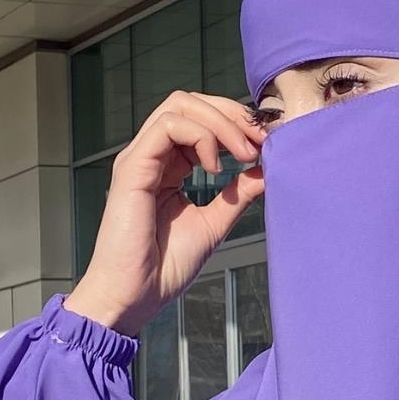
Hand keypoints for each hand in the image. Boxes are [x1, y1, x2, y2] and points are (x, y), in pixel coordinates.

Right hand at [65, 91, 267, 336]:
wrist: (134, 296)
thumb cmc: (164, 268)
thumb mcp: (213, 225)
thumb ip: (237, 196)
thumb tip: (265, 171)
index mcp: (168, 166)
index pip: (200, 120)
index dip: (235, 123)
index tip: (266, 145)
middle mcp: (152, 156)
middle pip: (190, 103)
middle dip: (232, 114)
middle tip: (261, 141)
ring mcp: (140, 158)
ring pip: (179, 106)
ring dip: (221, 123)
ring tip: (245, 154)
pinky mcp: (132, 167)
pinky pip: (168, 126)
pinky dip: (200, 137)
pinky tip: (216, 169)